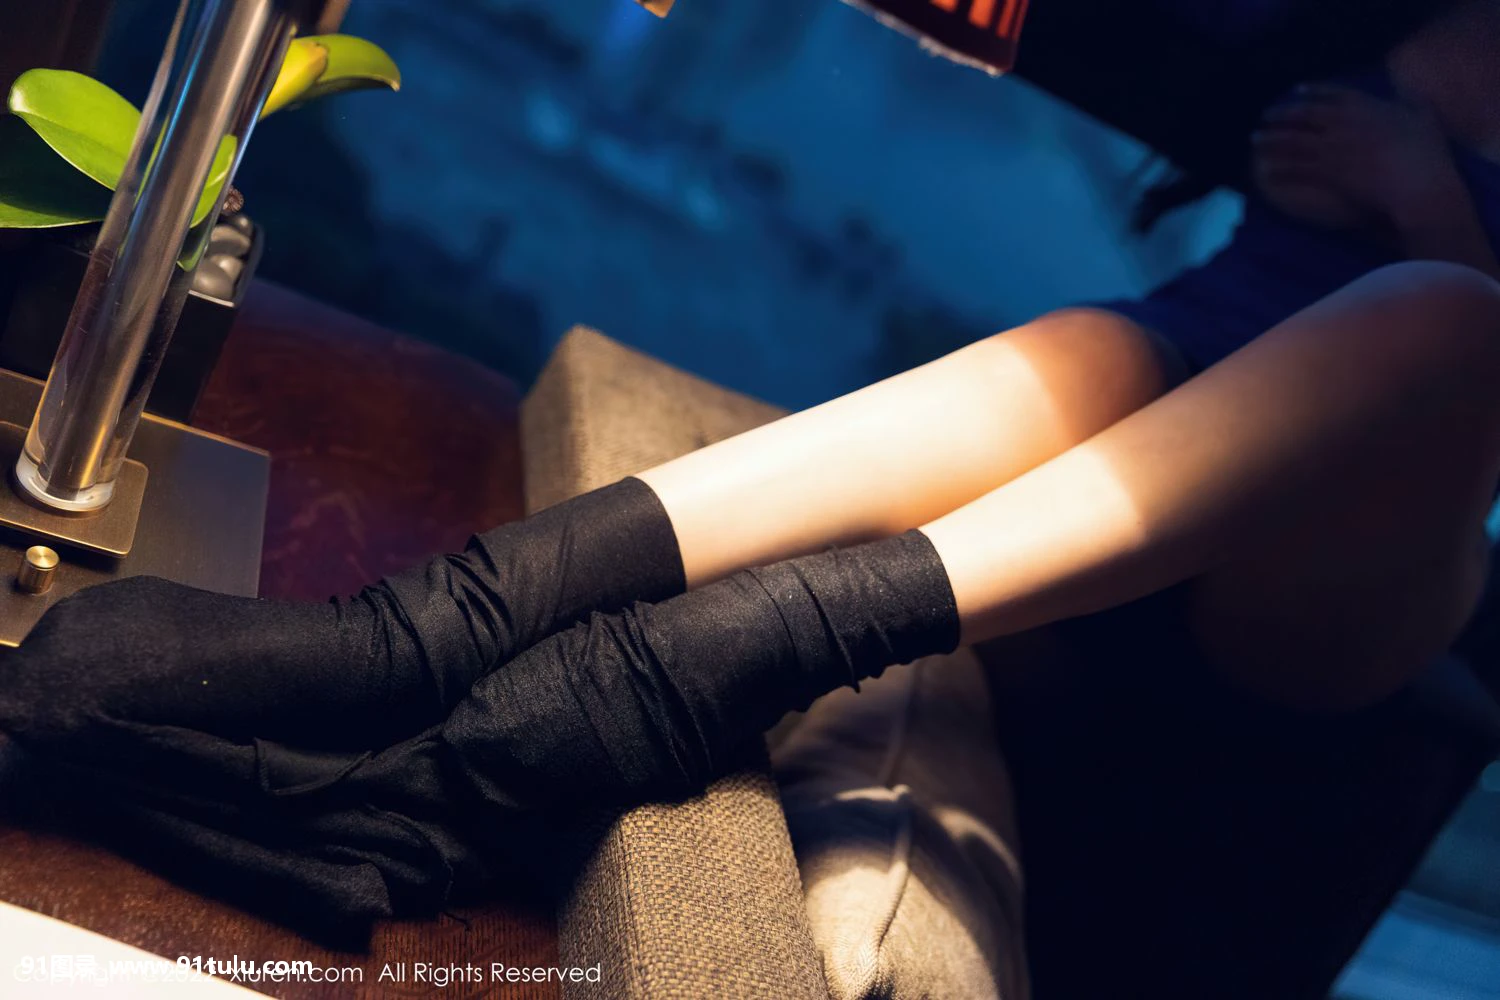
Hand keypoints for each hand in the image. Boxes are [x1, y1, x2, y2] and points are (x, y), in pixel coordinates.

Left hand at [1252, 84, 1465, 231]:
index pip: (1332, 94)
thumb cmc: (1426, 153)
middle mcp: (1343, 123)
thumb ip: (1412, 105)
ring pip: (1294, 141)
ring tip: (1254, 140)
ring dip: (1271, 140)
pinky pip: (1296, 169)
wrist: (1416, 183)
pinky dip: (1278, 169)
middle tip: (1264, 117)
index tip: (1295, 91)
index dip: (1312, 91)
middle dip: (1281, 115)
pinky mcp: (1326, 171)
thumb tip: (1411, 98)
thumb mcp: (1423, 118)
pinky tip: (1264, 172)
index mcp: (1366, 106)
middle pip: (1304, 115)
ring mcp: (1332, 147)